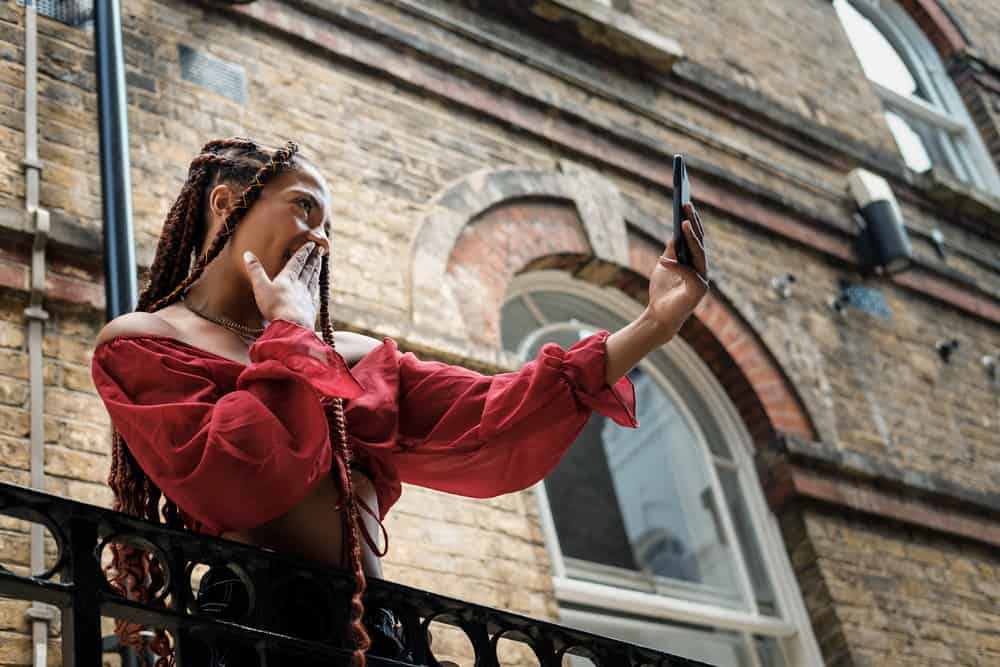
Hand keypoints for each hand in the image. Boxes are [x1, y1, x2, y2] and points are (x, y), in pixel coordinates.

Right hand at [243, 241, 323, 328]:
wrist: (292, 325)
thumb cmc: (275, 306)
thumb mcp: (261, 286)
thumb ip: (255, 270)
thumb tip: (247, 254)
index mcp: (288, 277)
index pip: (297, 261)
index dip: (304, 251)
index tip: (311, 243)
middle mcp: (300, 285)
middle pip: (308, 269)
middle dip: (313, 258)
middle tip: (320, 249)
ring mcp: (307, 297)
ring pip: (313, 280)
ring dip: (316, 270)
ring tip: (320, 264)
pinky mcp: (311, 308)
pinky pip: (315, 295)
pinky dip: (317, 288)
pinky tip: (317, 289)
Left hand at [647, 202, 709, 336]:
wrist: (659, 316)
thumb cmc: (662, 291)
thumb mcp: (664, 265)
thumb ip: (672, 251)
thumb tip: (675, 232)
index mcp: (695, 262)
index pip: (696, 237)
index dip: (692, 220)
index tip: (686, 203)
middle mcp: (702, 269)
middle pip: (699, 242)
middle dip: (693, 222)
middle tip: (686, 205)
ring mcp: (702, 280)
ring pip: (698, 254)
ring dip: (691, 238)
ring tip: (683, 223)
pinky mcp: (698, 291)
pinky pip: (687, 273)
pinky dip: (675, 266)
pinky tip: (663, 260)